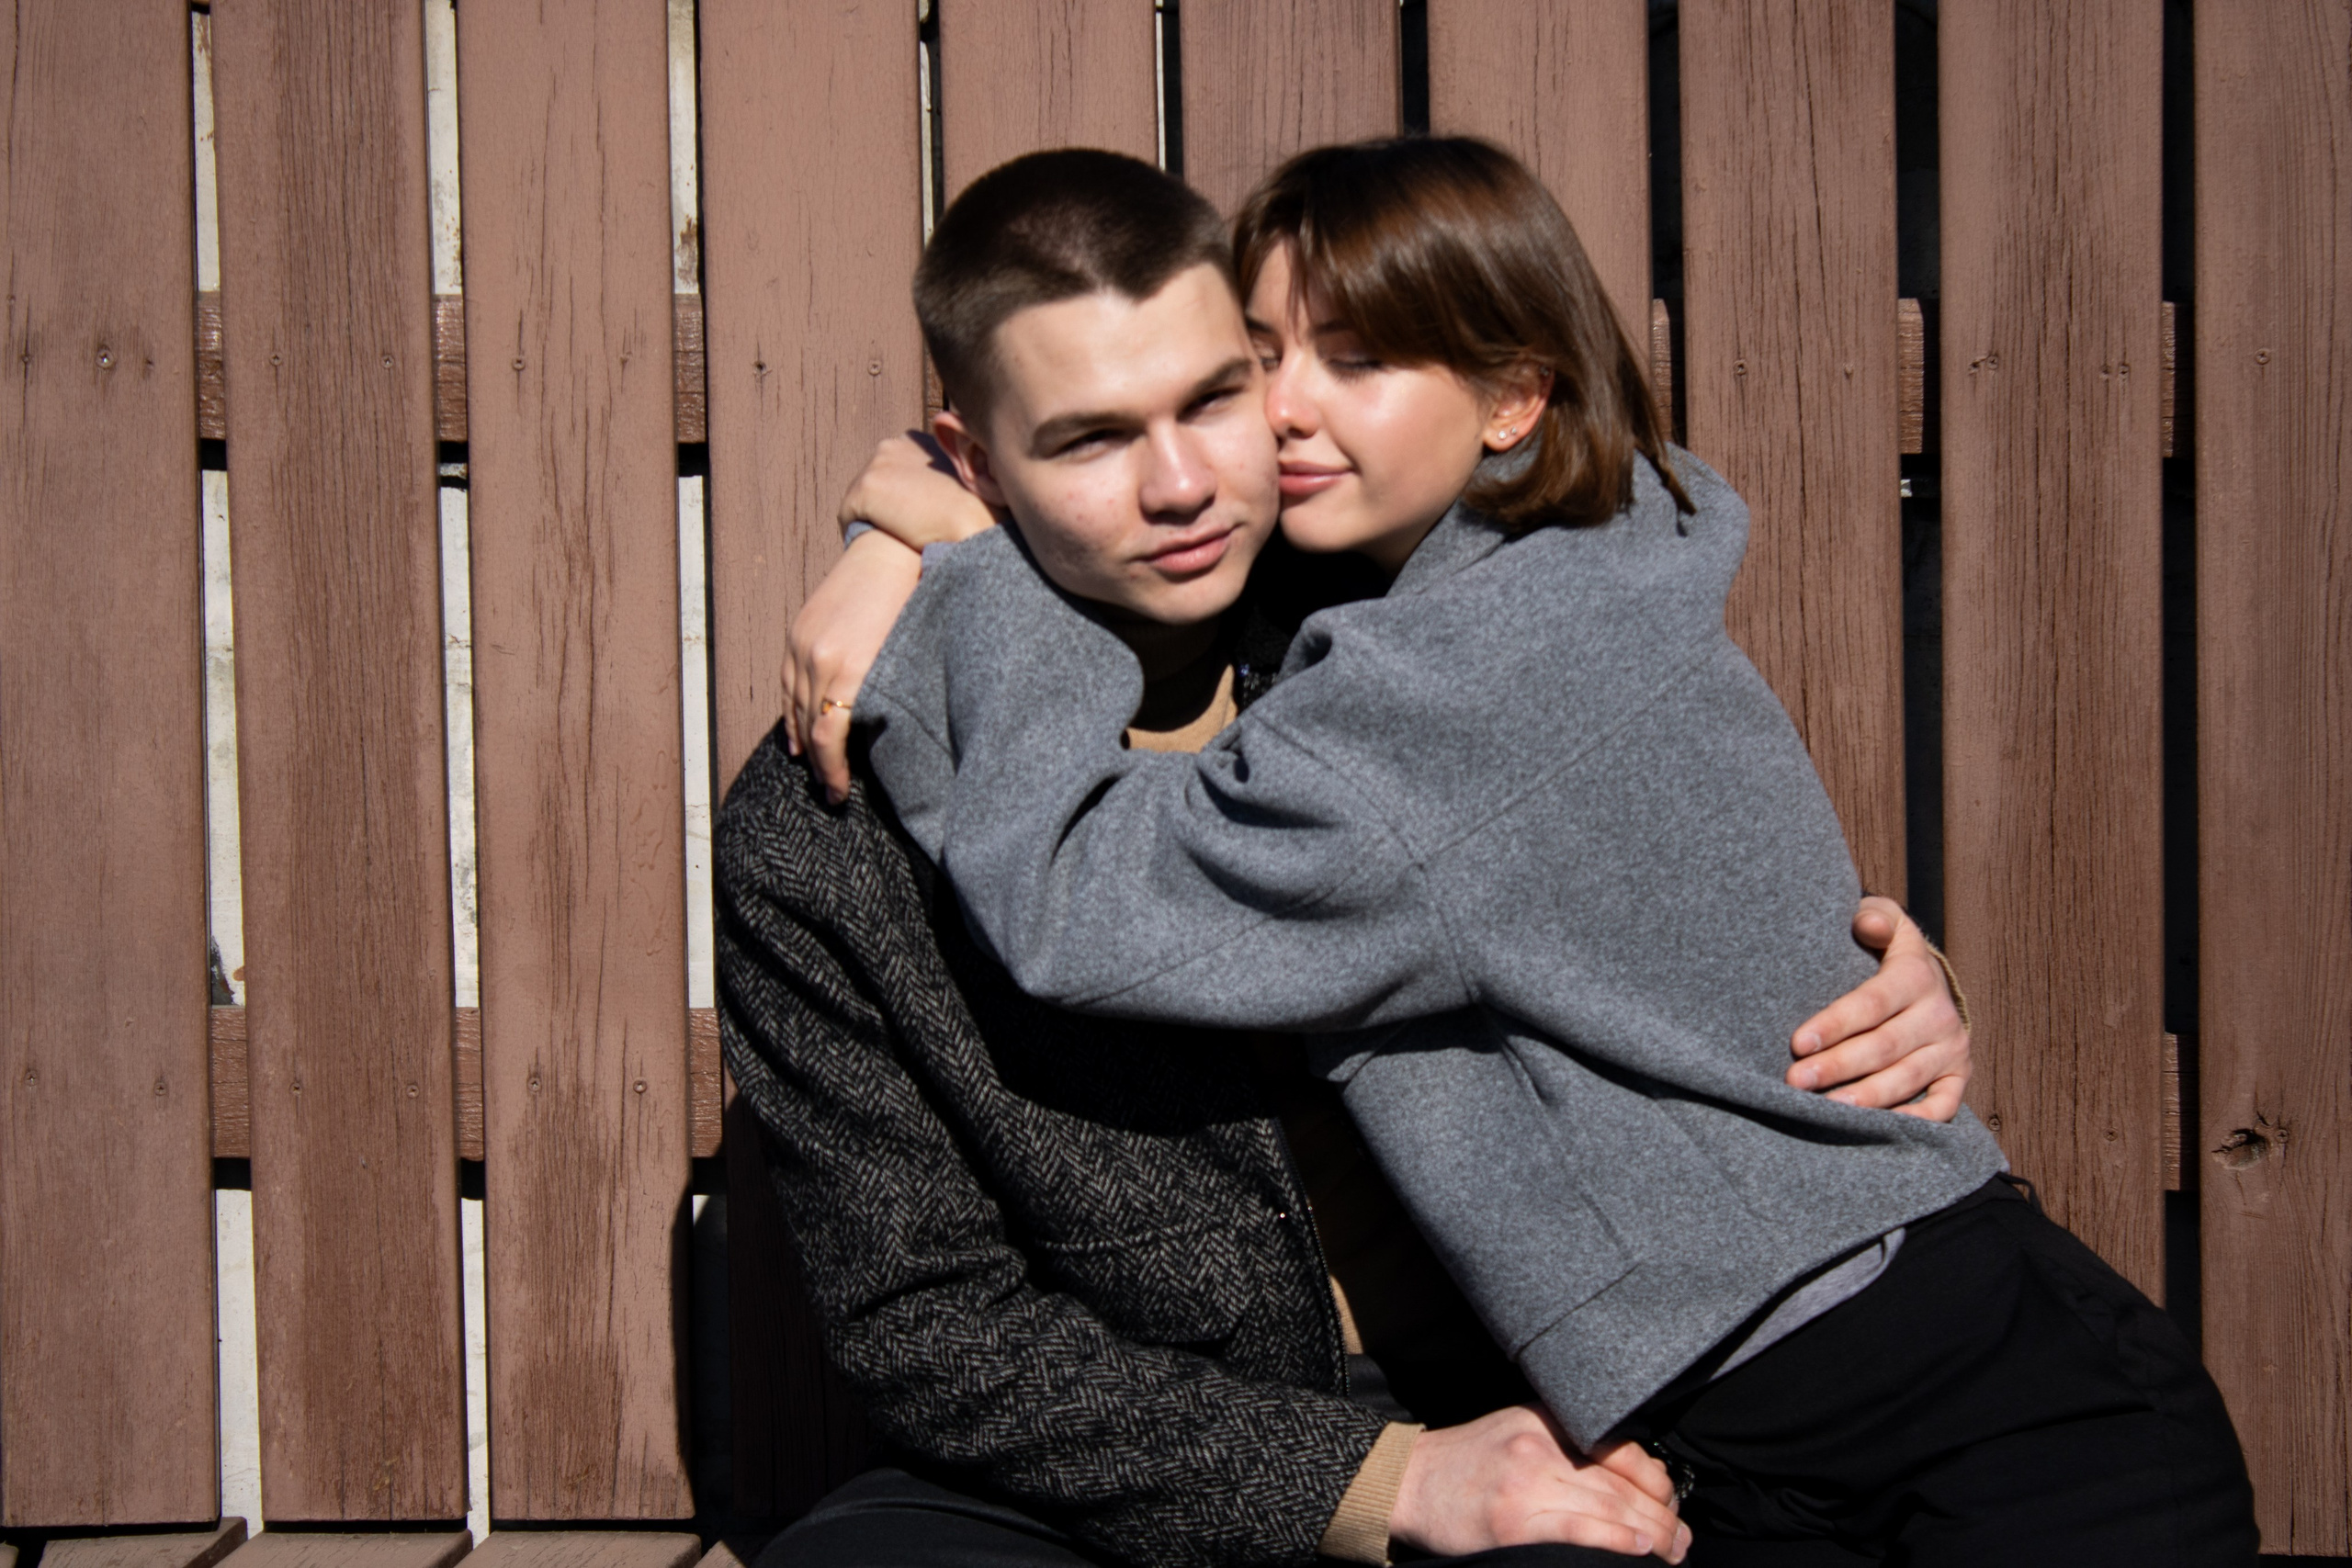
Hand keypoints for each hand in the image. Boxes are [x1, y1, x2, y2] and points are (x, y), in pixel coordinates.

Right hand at [782, 529, 923, 803]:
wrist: (890, 549)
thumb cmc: (914, 604)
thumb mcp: (909, 656)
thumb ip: (895, 696)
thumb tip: (892, 737)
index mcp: (852, 668)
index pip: (828, 736)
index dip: (831, 771)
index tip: (839, 795)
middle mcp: (820, 658)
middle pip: (807, 727)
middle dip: (818, 764)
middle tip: (829, 791)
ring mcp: (804, 643)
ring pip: (792, 706)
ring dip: (801, 742)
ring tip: (813, 768)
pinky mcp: (799, 631)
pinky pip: (786, 682)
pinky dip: (789, 711)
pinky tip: (796, 734)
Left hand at [839, 429, 999, 547]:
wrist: (972, 526)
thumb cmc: (981, 512)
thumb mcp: (969, 481)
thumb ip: (948, 477)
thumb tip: (939, 493)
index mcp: (920, 440)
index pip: (897, 467)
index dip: (903, 495)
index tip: (912, 517)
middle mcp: (895, 444)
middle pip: (876, 479)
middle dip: (885, 503)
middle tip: (897, 533)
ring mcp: (877, 463)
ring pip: (862, 497)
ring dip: (871, 518)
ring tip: (887, 542)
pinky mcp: (865, 488)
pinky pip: (848, 514)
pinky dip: (857, 531)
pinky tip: (874, 546)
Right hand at [1389, 1406, 1689, 1561]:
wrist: (1409, 1481)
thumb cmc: (1466, 1461)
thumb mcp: (1518, 1429)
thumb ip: (1565, 1442)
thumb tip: (1633, 1478)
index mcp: (1544, 1419)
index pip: (1619, 1447)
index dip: (1654, 1479)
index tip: (1669, 1502)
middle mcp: (1540, 1445)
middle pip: (1619, 1482)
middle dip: (1662, 1514)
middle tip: (1682, 1538)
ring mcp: (1527, 1483)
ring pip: (1607, 1506)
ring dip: (1651, 1533)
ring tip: (1673, 1550)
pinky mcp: (1513, 1523)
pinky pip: (1576, 1529)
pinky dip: (1614, 1539)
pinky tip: (1639, 1548)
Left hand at [1785, 896, 1969, 1118]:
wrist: (1928, 981)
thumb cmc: (1886, 953)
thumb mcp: (1883, 922)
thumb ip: (1873, 918)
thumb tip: (1865, 924)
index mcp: (1916, 975)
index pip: (1873, 1003)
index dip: (1836, 1023)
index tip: (1799, 1042)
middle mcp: (1939, 1014)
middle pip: (1884, 1046)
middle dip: (1838, 1066)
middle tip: (1796, 1081)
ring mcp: (1951, 1048)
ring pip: (1908, 1079)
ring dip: (1866, 1097)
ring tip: (1826, 1111)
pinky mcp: (1958, 1076)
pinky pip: (1943, 1105)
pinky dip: (1915, 1120)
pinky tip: (1877, 1128)